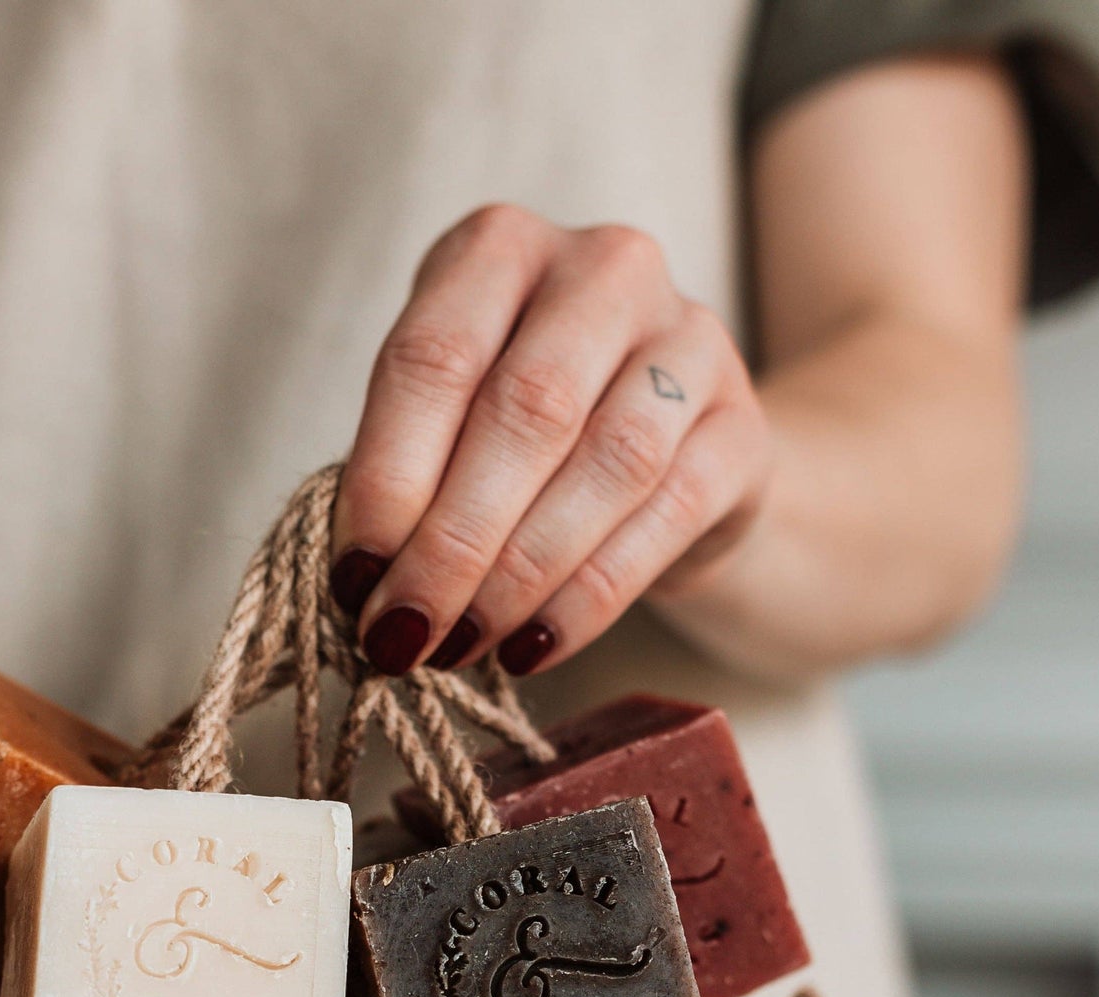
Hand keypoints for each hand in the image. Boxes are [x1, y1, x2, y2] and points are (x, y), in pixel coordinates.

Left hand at [329, 204, 772, 675]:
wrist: (673, 458)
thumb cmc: (527, 440)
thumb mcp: (451, 424)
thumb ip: (409, 476)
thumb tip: (365, 584)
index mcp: (500, 248)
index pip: (433, 357)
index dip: (387, 479)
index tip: (354, 579)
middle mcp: (604, 269)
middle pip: (525, 409)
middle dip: (452, 541)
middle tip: (405, 631)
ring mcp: (690, 339)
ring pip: (607, 461)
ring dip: (521, 573)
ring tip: (462, 645)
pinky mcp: (743, 427)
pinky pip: (668, 515)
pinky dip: (589, 595)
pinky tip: (535, 646)